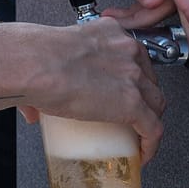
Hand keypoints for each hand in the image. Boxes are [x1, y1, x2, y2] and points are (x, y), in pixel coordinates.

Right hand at [24, 20, 165, 163]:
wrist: (34, 63)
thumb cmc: (34, 55)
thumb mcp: (48, 56)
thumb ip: (42, 83)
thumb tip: (33, 112)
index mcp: (109, 33)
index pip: (132, 56)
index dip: (132, 76)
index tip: (123, 88)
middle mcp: (127, 50)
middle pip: (148, 78)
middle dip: (144, 97)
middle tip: (131, 114)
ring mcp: (133, 76)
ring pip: (155, 103)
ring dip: (149, 120)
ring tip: (138, 136)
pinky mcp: (132, 103)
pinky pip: (152, 129)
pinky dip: (150, 145)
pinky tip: (142, 154)